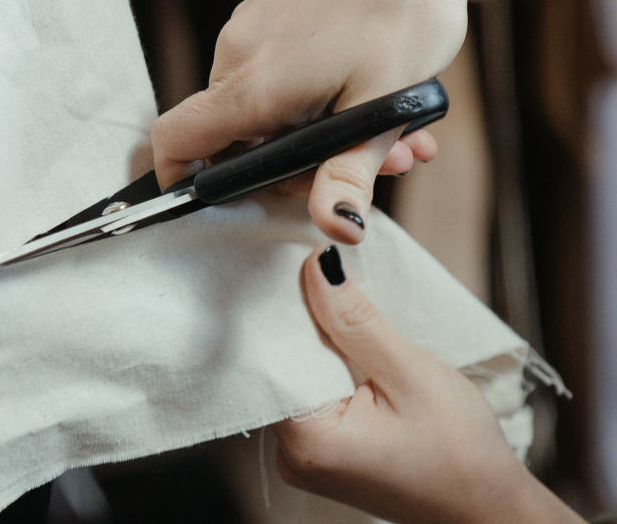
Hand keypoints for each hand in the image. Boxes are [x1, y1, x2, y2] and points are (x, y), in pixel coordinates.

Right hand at [151, 0, 507, 243]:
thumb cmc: (403, 2)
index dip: (184, 183)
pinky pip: (278, 75)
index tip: (219, 204)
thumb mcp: (384, 103)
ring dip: (321, 134)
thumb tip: (337, 228)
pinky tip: (377, 93)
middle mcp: (238, 57)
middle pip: (236, 139)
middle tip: (374, 166)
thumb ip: (349, 172)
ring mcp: (251, 31)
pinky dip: (318, 99)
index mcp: (253, 87)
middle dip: (302, 167)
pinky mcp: (270, 16)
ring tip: (396, 132)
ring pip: (267, 109)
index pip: (177, 142)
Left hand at [272, 246, 585, 523]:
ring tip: (344, 306)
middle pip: (283, 364)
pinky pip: (315, 396)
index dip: (289, 304)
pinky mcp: (322, 454)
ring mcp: (304, 457)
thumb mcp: (410, 373)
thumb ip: (355, 320)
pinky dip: (332, 369)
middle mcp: (291, 454)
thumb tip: (316, 265)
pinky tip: (350, 346)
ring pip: (300, 377)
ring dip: (322, 344)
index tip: (303, 262)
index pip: (272, 353)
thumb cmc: (462, 453)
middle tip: (327, 274)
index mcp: (303, 440)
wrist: (490, 510)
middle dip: (308, 321)